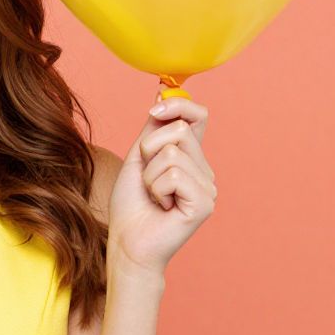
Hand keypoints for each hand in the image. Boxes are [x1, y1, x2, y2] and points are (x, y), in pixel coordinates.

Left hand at [106, 88, 217, 275]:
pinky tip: (161, 206)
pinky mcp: (204, 204)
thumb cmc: (131, 205)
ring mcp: (208, 188)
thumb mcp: (138, 158)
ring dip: (149, 174)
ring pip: (172, 153)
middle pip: (177, 130)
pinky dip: (156, 189)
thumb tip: (162, 92)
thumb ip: (153, 128)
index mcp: (192, 158)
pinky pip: (173, 175)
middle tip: (147, 179)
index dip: (178, 105)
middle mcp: (204, 170)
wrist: (127, 242)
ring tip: (153, 196)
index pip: (197, 116)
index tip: (154, 110)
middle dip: (149, 150)